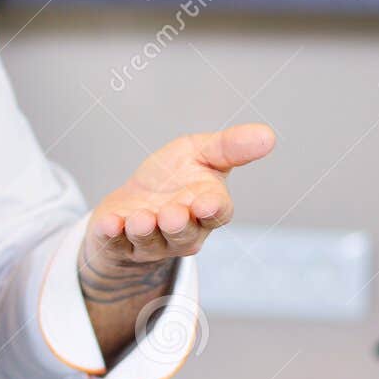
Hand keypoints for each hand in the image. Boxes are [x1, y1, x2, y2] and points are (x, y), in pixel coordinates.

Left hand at [84, 123, 275, 269]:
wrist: (135, 200)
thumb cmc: (174, 176)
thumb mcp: (202, 152)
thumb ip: (231, 147)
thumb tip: (269, 135)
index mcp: (207, 208)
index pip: (216, 213)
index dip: (212, 210)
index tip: (206, 203)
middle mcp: (182, 231)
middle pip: (183, 233)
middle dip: (177, 225)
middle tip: (172, 214)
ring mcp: (150, 241)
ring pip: (149, 240)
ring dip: (144, 231)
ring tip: (140, 219)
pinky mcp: (118, 242)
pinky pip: (115, 243)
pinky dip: (112, 234)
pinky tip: (109, 224)